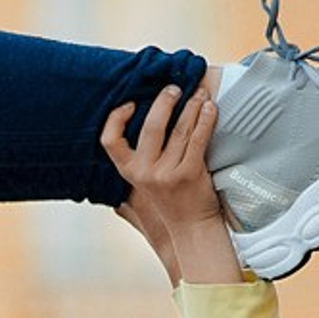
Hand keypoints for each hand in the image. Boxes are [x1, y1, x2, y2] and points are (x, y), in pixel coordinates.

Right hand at [101, 82, 240, 285]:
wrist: (191, 228)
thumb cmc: (170, 203)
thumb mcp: (142, 185)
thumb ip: (134, 164)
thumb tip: (131, 127)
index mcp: (129, 171)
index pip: (110, 140)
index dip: (116, 118)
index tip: (130, 103)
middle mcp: (144, 172)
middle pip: (151, 126)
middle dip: (164, 101)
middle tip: (175, 89)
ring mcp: (167, 173)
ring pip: (179, 129)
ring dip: (191, 105)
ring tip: (199, 93)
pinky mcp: (190, 174)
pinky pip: (198, 138)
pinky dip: (205, 119)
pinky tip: (209, 109)